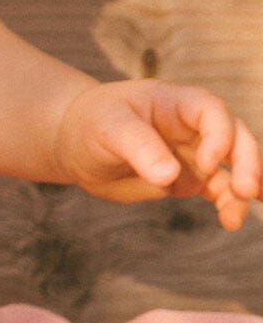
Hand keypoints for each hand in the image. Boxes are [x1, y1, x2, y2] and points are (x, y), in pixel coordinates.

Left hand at [52, 79, 261, 230]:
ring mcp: (193, 153)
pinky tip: (230, 220)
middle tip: (246, 190)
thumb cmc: (92, 123)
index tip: (206, 162)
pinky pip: (218, 190)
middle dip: (248, 163)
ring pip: (233, 168)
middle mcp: (192, 126)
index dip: (219, 135)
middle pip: (236, 138)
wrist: (76, 144)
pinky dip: (228, 203)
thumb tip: (169, 176)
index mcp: (175, 102)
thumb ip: (139, 147)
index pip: (211, 111)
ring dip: (242, 190)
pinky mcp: (188, 179)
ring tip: (234, 218)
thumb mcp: (108, 127)